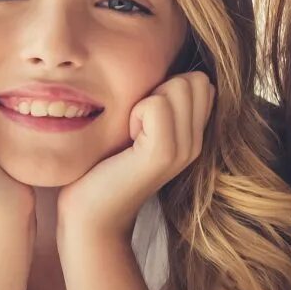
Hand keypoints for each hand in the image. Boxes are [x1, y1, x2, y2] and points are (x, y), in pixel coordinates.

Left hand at [58, 72, 212, 244]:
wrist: (90, 216)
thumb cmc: (102, 169)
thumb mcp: (136, 130)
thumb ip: (157, 104)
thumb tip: (166, 73)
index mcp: (193, 135)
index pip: (200, 81)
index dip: (169, 86)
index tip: (143, 116)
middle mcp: (196, 142)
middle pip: (195, 80)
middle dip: (161, 88)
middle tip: (136, 122)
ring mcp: (185, 149)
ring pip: (179, 87)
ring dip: (146, 100)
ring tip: (131, 132)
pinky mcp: (164, 154)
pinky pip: (156, 105)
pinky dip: (136, 113)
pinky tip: (127, 139)